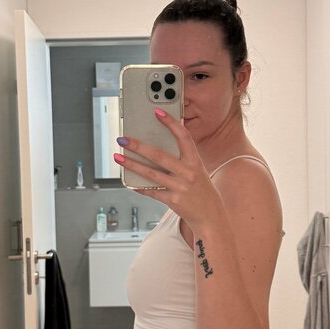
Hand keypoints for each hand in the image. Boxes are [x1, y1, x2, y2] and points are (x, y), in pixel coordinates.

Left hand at [114, 109, 224, 231]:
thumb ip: (181, 159)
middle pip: (159, 155)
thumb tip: (154, 148)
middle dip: (138, 146)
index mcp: (195, 161)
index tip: (157, 112)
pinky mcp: (173, 201)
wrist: (211, 216)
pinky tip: (129, 181)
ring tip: (118, 157)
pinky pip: (151, 191)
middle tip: (123, 139)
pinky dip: (139, 186)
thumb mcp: (197, 170)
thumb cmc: (200, 189)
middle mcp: (188, 173)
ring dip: (131, 165)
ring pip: (150, 173)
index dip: (171, 123)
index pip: (183, 137)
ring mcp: (180, 187)